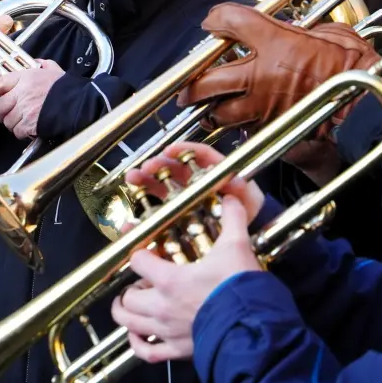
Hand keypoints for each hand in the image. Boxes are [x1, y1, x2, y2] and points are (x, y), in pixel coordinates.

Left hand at [0, 61, 63, 140]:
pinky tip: (31, 129)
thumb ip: (44, 66)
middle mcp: (21, 93)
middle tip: (10, 114)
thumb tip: (38, 63)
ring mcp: (24, 109)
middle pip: (0, 106)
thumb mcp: (55, 71)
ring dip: (14, 123)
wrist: (79, 105)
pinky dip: (22, 132)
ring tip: (25, 121)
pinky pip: (17, 131)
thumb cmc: (68, 89)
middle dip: (2, 113)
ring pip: (8, 121)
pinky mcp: (28, 124)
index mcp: (25, 78)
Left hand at [113, 195, 261, 363]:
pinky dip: (136, 344)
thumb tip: (231, 197)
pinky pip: (146, 352)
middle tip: (144, 282)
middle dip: (131, 288)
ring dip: (126, 313)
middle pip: (128, 297)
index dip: (141, 254)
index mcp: (170, 279)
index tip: (147, 253)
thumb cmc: (239, 287)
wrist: (252, 327)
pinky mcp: (176, 351)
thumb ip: (232, 219)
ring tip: (132, 305)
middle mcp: (161, 306)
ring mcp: (166, 331)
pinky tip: (136, 337)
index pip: (138, 261)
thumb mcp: (236, 246)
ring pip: (129, 323)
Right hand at [124, 142, 264, 221]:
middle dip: (158, 164)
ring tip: (133, 178)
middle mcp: (197, 181)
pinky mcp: (177, 215)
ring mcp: (185, 198)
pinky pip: (159, 209)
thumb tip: (228, 178)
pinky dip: (146, 207)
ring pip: (162, 185)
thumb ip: (239, 187)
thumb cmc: (247, 210)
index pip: (199, 155)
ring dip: (146, 180)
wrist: (246, 233)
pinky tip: (135, 203)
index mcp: (214, 171)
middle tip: (145, 167)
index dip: (184, 149)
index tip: (169, 150)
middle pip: (174, 168)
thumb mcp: (248, 197)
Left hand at [177, 4, 379, 129]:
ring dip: (212, 111)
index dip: (217, 19)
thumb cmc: (355, 65)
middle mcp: (262, 75)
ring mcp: (265, 106)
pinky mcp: (275, 130)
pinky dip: (241, 127)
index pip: (231, 21)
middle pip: (208, 79)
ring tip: (208, 110)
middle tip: (188, 86)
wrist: (369, 101)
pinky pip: (247, 130)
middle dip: (192, 84)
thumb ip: (298, 31)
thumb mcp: (327, 33)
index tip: (213, 22)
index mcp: (276, 42)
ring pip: (220, 114)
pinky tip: (244, 123)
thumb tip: (286, 29)